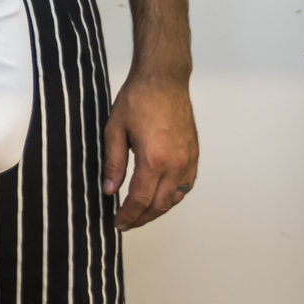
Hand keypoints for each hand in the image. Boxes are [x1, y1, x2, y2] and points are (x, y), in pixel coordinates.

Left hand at [103, 73, 198, 229]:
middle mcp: (176, 164)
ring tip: (141, 214)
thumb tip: (109, 190)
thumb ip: (112, 163)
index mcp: (154, 159)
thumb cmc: (138, 99)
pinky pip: (186, 186)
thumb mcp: (115, 130)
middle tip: (126, 223)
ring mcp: (188, 160)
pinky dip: (173, 197)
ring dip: (158, 210)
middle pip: (160, 205)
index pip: (140, 200)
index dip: (128, 215)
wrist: (164, 79)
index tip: (117, 223)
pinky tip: (161, 197)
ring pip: (175, 198)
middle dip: (142, 218)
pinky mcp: (194, 154)